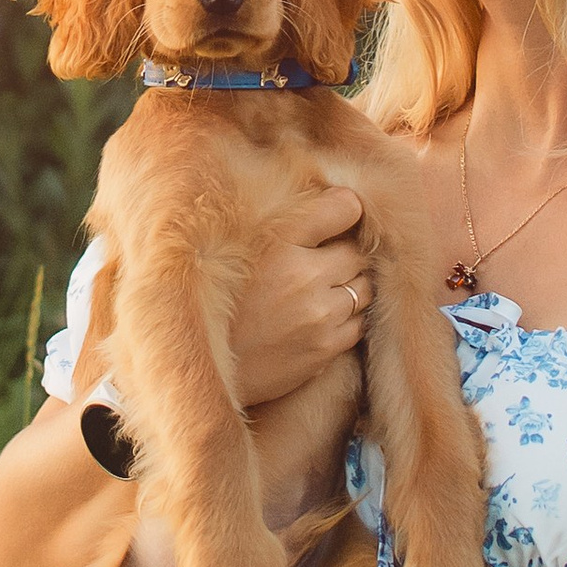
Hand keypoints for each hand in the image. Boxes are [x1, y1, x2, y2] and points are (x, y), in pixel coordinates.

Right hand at [228, 185, 371, 411]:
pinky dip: (347, 319)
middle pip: (357, 254)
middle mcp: (304, 275)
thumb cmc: (220, 299)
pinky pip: (358, 324)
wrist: (202, 363)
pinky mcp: (324, 348)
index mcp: (279, 241)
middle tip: (321, 264)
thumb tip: (339, 202)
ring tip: (320, 293)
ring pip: (364, 289)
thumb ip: (286, 223)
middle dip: (346, 257)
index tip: (339, 218)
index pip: (343, 209)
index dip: (346, 212)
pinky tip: (322, 319)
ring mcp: (319, 315)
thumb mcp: (242, 246)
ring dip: (350, 288)